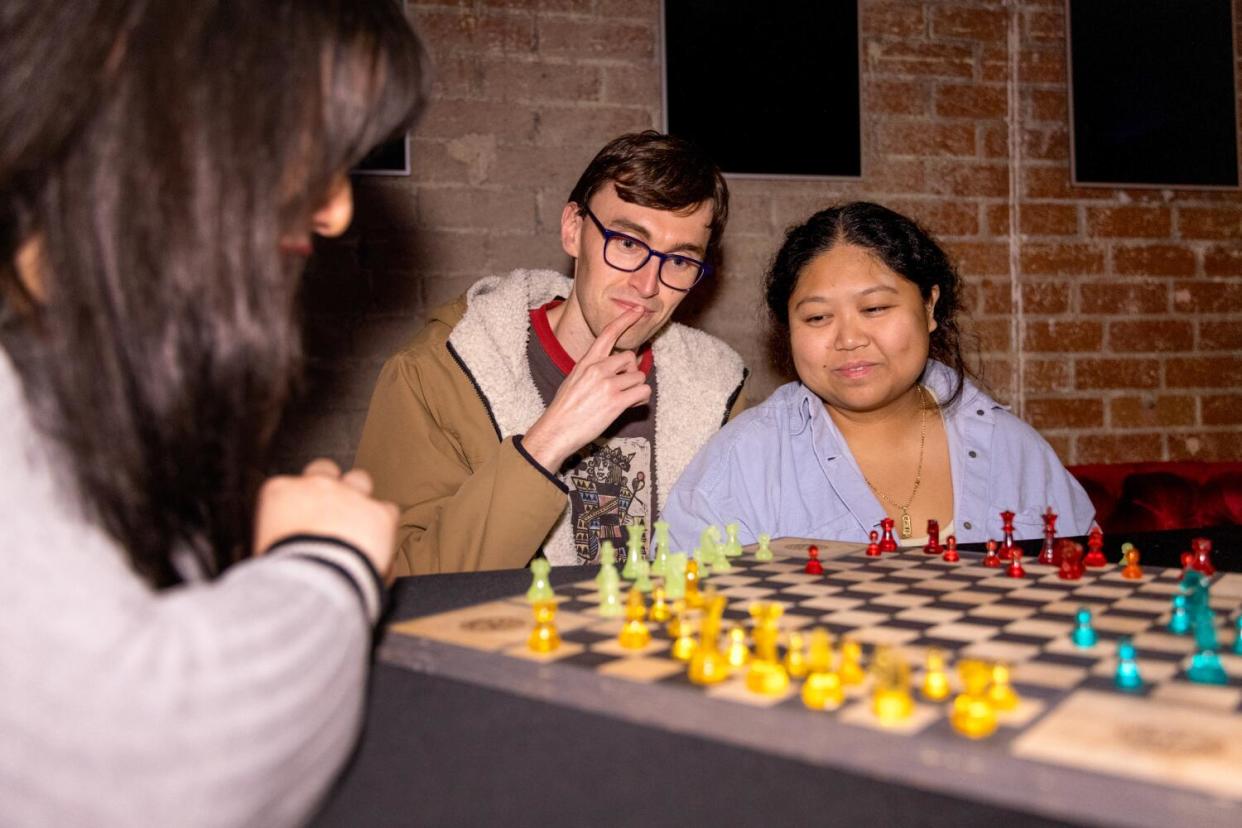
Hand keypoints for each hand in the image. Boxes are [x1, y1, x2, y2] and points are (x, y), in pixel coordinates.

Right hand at [254, 459, 398, 580]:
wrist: (314, 581)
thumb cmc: (283, 572)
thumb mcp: (264, 550)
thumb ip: (276, 537)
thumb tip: (282, 550)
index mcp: (280, 492)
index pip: (289, 485)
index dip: (297, 504)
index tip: (299, 521)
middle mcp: (316, 486)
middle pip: (324, 468)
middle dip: (329, 485)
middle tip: (328, 513)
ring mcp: (350, 495)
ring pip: (359, 479)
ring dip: (358, 497)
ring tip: (355, 525)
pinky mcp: (379, 513)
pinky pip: (387, 511)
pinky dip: (383, 526)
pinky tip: (377, 546)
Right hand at [523, 307, 650, 471]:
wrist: (556, 430)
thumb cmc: (564, 409)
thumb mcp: (574, 380)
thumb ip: (593, 370)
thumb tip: (614, 368)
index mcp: (586, 362)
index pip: (607, 334)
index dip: (625, 320)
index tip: (638, 311)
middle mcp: (597, 369)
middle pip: (630, 357)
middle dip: (631, 372)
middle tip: (623, 387)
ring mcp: (607, 385)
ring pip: (639, 376)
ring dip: (636, 388)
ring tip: (624, 400)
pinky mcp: (616, 402)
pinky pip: (643, 392)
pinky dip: (641, 400)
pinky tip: (629, 406)